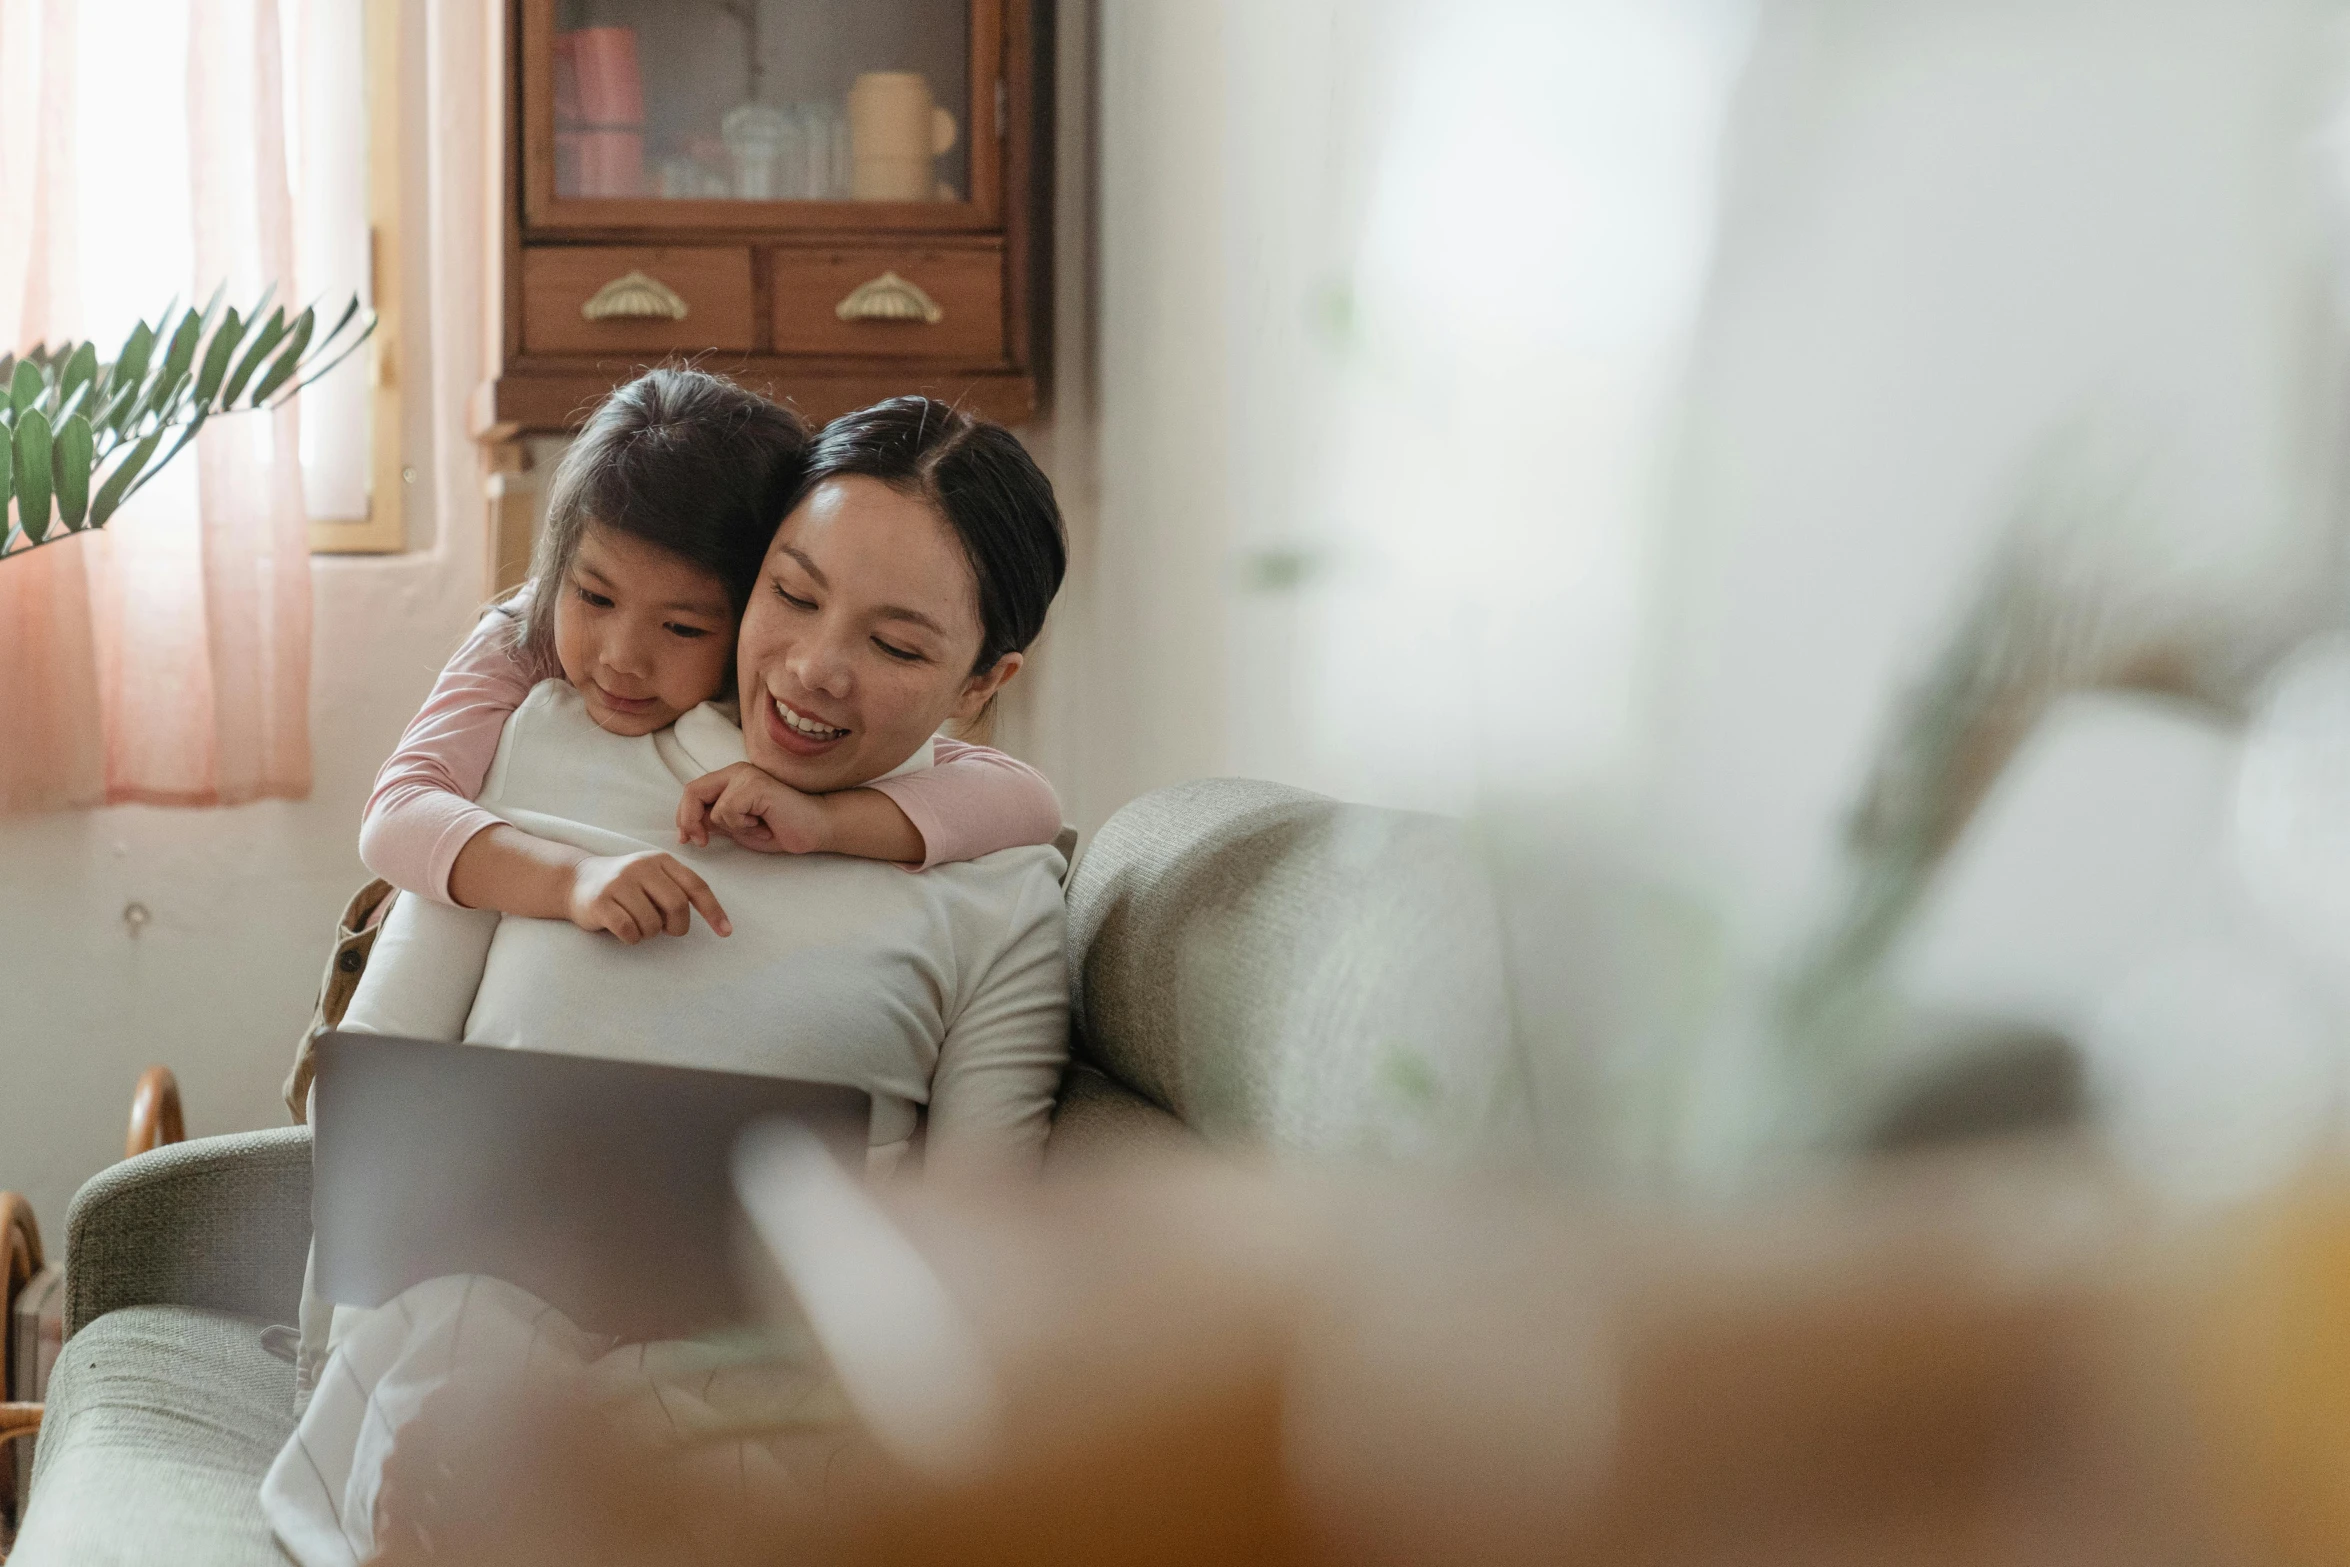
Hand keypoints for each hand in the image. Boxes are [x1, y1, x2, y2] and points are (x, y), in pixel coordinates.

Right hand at [566, 850, 730, 941]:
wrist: (576, 880)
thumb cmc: (626, 886)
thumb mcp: (653, 877)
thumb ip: (678, 890)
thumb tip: (709, 918)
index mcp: (661, 860)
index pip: (696, 886)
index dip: (713, 910)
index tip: (725, 932)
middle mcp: (641, 867)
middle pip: (677, 906)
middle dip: (677, 926)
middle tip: (666, 930)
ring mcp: (619, 883)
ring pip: (652, 923)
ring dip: (649, 933)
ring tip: (638, 924)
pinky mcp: (600, 901)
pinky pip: (629, 931)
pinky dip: (632, 938)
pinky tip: (625, 930)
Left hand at [677, 763, 834, 855]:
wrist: (815, 828)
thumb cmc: (780, 828)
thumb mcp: (739, 828)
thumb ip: (716, 822)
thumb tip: (688, 826)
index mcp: (731, 779)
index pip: (694, 791)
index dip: (683, 816)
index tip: (687, 839)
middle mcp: (736, 772)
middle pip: (692, 792)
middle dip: (689, 821)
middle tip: (700, 843)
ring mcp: (746, 775)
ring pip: (714, 809)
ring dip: (732, 828)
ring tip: (757, 828)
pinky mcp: (755, 785)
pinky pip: (729, 811)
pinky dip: (742, 826)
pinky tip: (763, 823)